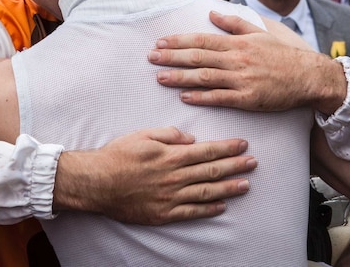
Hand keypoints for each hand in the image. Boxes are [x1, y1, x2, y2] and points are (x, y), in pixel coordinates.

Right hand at [53, 127, 255, 223]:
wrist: (96, 182)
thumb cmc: (119, 155)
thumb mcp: (144, 135)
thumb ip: (170, 135)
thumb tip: (191, 139)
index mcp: (172, 155)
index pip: (207, 150)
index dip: (228, 147)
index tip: (243, 145)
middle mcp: (175, 176)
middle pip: (212, 170)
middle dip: (235, 166)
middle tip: (253, 163)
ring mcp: (170, 196)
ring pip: (207, 192)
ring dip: (229, 188)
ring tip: (246, 185)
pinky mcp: (163, 213)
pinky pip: (191, 212)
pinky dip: (208, 210)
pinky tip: (222, 206)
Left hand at [149, 11, 346, 114]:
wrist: (308, 76)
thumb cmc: (283, 55)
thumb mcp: (260, 33)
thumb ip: (234, 23)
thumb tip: (211, 14)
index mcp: (238, 43)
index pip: (202, 40)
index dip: (179, 41)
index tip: (160, 42)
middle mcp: (237, 59)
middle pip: (198, 57)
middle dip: (172, 57)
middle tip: (151, 58)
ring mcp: (242, 80)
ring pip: (205, 77)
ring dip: (180, 77)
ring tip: (160, 77)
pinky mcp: (248, 99)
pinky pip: (220, 98)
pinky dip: (201, 97)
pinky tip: (185, 96)